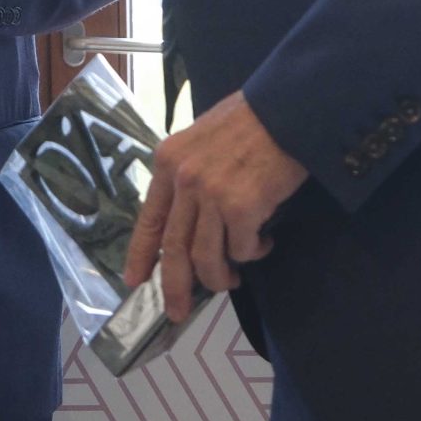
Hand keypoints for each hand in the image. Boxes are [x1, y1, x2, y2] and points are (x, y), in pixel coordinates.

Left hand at [123, 95, 309, 323]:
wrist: (287, 108)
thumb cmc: (250, 120)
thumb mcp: (201, 139)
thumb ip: (188, 174)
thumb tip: (189, 216)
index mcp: (168, 162)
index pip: (148, 219)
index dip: (140, 255)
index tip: (134, 281)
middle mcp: (183, 180)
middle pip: (173, 249)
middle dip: (174, 287)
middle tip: (176, 311)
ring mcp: (211, 195)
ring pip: (206, 258)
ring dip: (220, 277)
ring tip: (233, 278)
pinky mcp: (242, 208)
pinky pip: (242, 249)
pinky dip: (253, 252)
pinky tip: (265, 240)